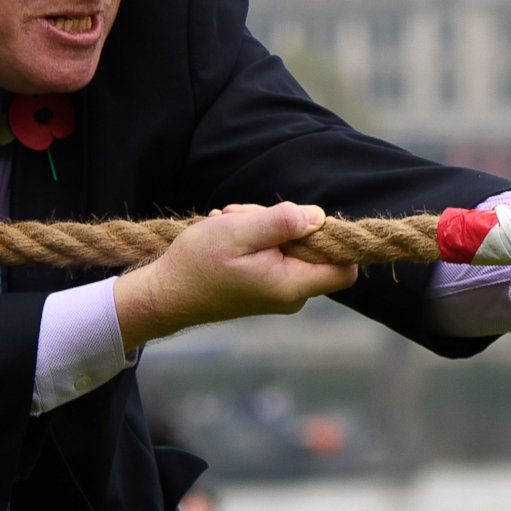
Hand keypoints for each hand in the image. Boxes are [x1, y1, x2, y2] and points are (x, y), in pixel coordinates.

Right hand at [112, 202, 357, 351]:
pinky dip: (254, 236)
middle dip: (283, 222)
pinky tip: (228, 233)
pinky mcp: (265, 284)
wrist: (164, 294)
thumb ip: (281, 222)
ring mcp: (278, 290)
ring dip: (262, 225)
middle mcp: (291, 294)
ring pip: (291, 244)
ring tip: (228, 223)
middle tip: (244, 216)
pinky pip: (274, 251)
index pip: (346, 267)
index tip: (302, 219)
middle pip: (314, 246)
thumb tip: (319, 217)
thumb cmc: (198, 264)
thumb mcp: (238, 231)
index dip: (336, 238)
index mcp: (291, 285)